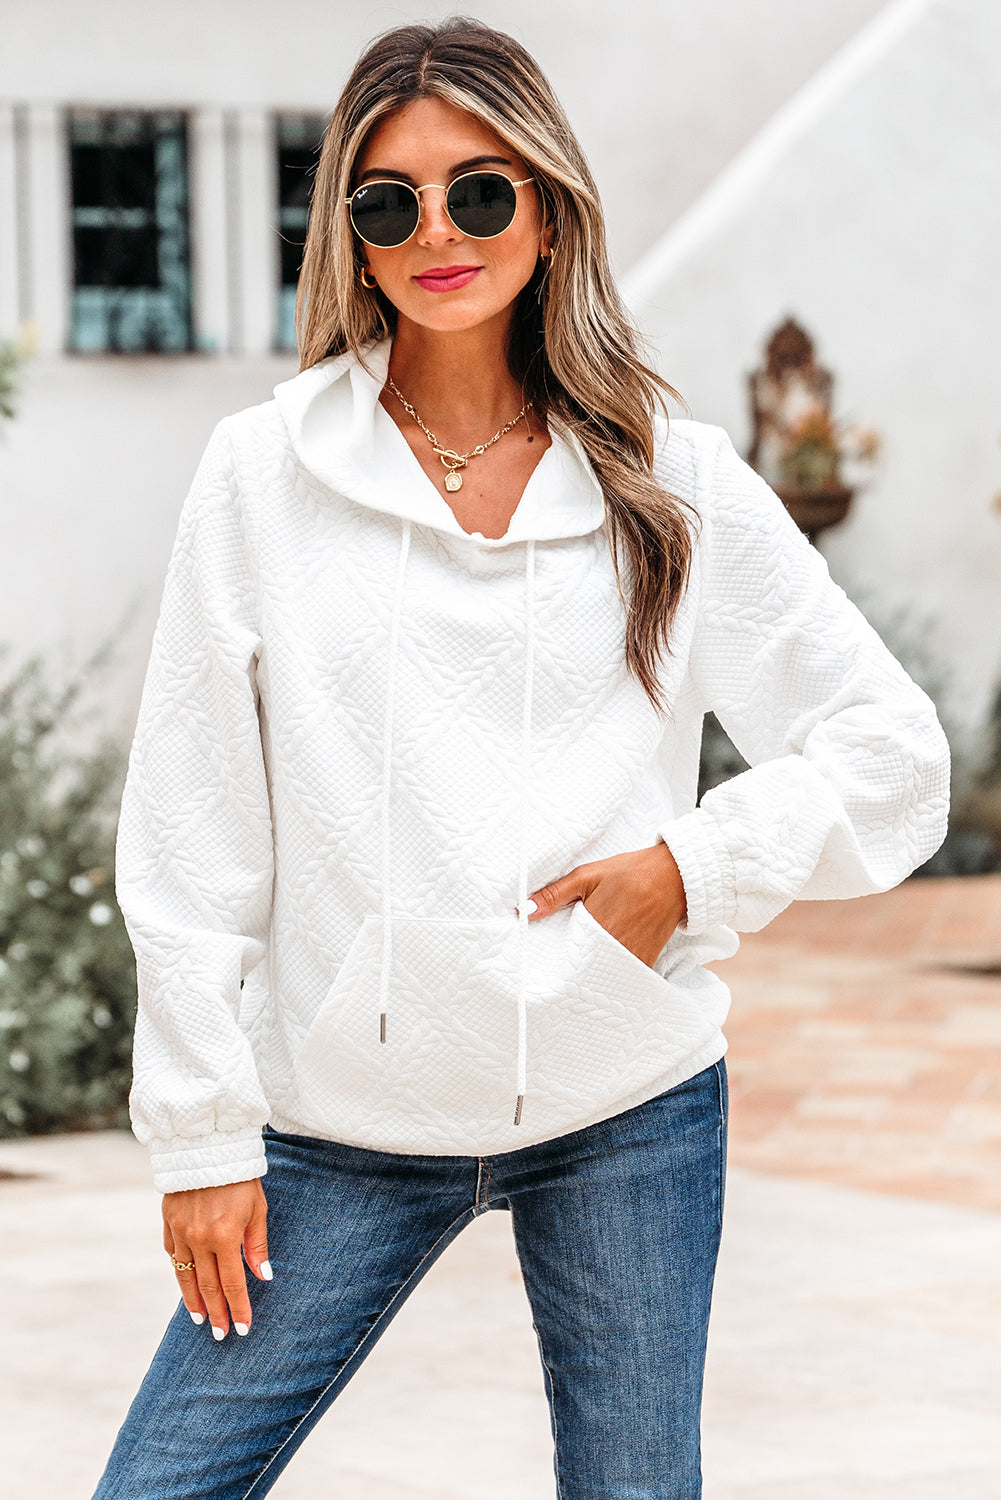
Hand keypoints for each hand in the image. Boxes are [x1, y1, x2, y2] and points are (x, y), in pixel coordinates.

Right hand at [162, 1178, 270, 1340]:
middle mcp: (199, 1238)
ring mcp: (180, 1232)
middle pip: (207, 1287)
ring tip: (201, 1320)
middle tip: (222, 1335)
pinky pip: (172, 1255)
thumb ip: (257, 1244)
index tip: (242, 1328)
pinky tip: (187, 1284)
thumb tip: (263, 1276)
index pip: (232, 1283)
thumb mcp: (256, 1209)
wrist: (206, 1147)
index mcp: (224, 1236)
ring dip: (194, 1301)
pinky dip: (180, 1273)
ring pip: (185, 1276)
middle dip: (216, 1313)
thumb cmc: (240, 1178)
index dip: (238, 1308)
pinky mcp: (167, 1222)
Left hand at [521, 842, 687, 968]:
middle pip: (580, 968)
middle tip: (553, 971)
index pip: (562, 953)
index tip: (539, 962)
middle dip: (567, 969)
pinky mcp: (644, 961)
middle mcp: (611, 946)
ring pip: (599, 975)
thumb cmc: (629, 873)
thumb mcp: (587, 875)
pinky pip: (621, 976)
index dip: (550, 958)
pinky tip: (599, 971)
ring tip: (574, 972)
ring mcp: (629, 956)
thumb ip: (554, 894)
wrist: (674, 877)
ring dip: (587, 974)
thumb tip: (523, 910)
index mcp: (593, 926)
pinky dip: (609, 975)